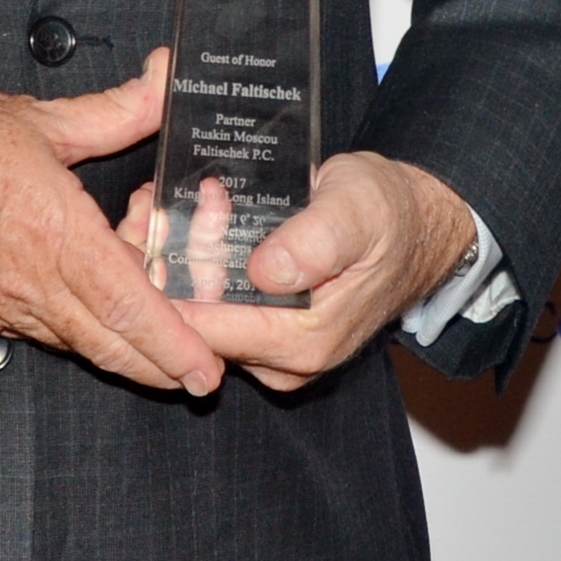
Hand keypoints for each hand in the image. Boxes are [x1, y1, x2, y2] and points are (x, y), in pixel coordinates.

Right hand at [0, 48, 225, 395]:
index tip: (209, 367)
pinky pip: (33, 332)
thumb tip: (162, 80)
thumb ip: (115, 110)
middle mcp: (26, 282)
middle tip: (200, 371)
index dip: (176, 343)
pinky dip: (66, 325)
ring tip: (142, 313)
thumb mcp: (37, 117)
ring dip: (116, 340)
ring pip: (74, 343)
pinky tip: (77, 296)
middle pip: (111, 347)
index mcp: (51, 230)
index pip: (128, 304)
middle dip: (163, 367)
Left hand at [117, 149, 475, 391]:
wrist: (413, 225)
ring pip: (198, 312)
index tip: (147, 231)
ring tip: (163, 203)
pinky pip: (212, 302)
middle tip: (153, 204)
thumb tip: (267, 272)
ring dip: (174, 259)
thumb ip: (316, 241)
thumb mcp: (356, 210)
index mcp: (304, 340)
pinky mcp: (265, 326)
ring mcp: (272, 346)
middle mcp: (283, 358)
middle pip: (195, 323)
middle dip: (165, 265)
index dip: (169, 283)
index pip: (208, 331)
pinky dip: (191, 262)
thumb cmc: (386, 213)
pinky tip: (182, 218)